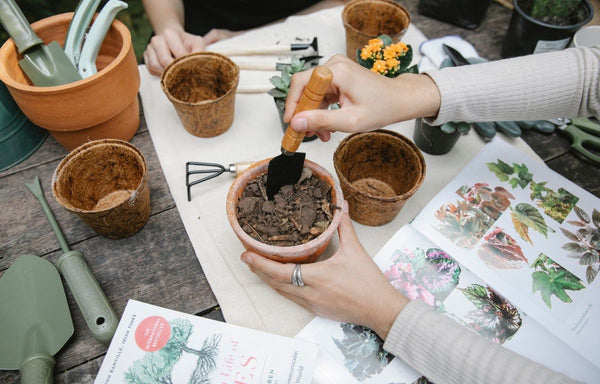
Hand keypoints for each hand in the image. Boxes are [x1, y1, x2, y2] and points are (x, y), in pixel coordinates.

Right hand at [143, 27, 205, 75]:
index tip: (191, 67)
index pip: (178, 53)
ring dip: (166, 72)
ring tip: (176, 73)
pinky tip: (168, 71)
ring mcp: (150, 48)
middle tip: (183, 74)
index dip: (186, 62)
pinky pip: (151, 69)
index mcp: (170, 33)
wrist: (173, 39)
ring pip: (155, 66)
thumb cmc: (187, 42)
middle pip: (164, 60)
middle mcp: (157, 39)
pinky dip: (160, 73)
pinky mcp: (146, 56)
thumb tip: (197, 64)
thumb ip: (199, 51)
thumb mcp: (197, 43)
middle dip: (175, 69)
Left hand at [240, 202, 408, 338]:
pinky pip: (293, 298)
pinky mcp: (317, 310)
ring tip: (258, 266)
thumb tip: (341, 205)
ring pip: (283, 292)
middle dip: (259, 271)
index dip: (261, 264)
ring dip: (269, 280)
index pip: (281, 272)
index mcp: (318, 277)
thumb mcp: (355, 250)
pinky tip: (280, 279)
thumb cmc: (369, 282)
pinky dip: (282, 287)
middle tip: (247, 258)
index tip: (246, 255)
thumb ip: (344, 226)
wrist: (381, 309)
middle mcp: (311, 293)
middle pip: (276, 284)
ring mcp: (313, 304)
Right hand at [283, 55, 440, 141]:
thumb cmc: (382, 107)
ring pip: (312, 94)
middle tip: (306, 133)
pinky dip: (321, 111)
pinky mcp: (338, 77)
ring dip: (313, 115)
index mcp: (336, 71)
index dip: (292, 105)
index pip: (301, 84)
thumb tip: (296, 122)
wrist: (399, 100)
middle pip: (304, 89)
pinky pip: (320, 94)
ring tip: (322, 134)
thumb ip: (321, 121)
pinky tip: (327, 126)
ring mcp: (336, 70)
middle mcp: (334, 66)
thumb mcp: (350, 120)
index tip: (291, 124)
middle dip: (304, 114)